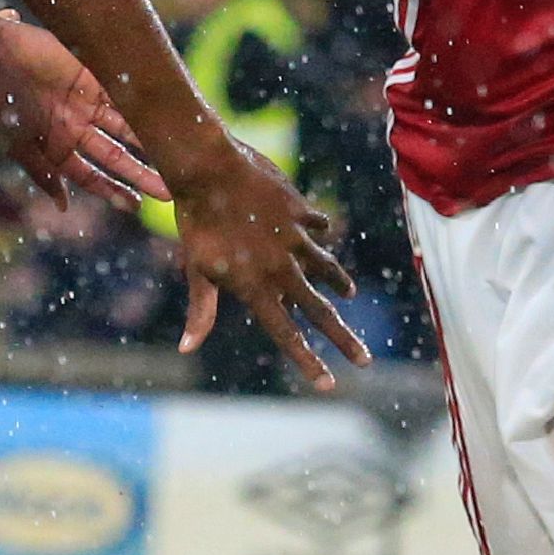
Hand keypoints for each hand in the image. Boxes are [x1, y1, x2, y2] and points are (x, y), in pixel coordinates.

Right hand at [0, 16, 166, 208]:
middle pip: (114, 155)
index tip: (137, 206)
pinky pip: (121, 94)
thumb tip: (64, 207)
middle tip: (170, 192)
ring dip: (148, 143)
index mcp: (53, 146)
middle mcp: (72, 126)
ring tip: (176, 158)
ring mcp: (83, 101)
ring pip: (124, 127)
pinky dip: (140, 107)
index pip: (91, 174)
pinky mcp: (91, 74)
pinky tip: (161, 120)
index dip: (114, 189)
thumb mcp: (15, 145)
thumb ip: (42, 174)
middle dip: (140, 174)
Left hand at [164, 135, 367, 390]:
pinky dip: (320, 232)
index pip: (287, 334)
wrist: (210, 169)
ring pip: (325, 267)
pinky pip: (316, 226)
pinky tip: (324, 233)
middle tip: (366, 361)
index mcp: (256, 287)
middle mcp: (282, 268)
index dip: (308, 361)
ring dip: (337, 283)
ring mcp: (295, 238)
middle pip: (320, 311)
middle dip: (344, 339)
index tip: (329, 385)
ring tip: (348, 294)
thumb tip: (187, 348)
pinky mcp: (299, 210)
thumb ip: (201, 310)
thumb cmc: (196, 222)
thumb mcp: (196, 269)